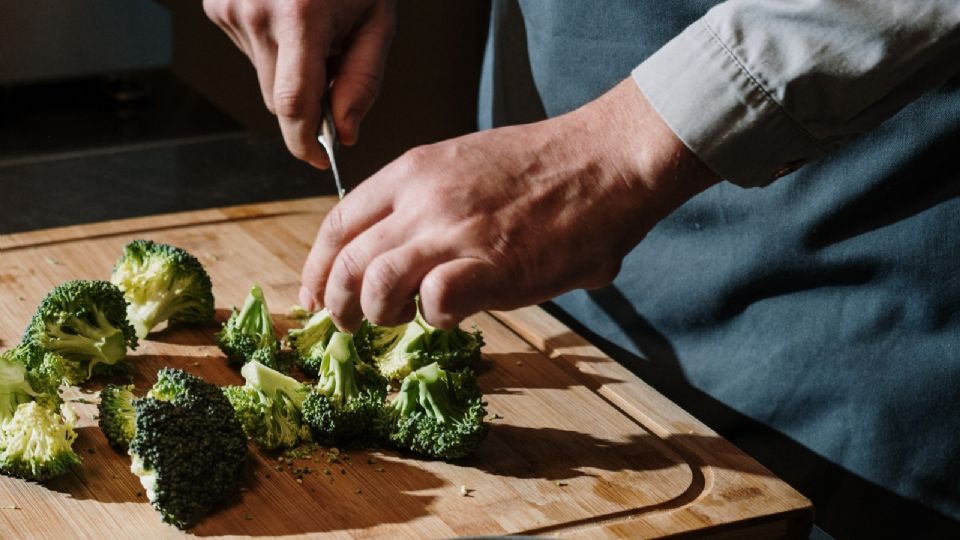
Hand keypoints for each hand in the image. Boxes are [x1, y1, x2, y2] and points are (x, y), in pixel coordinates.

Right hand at [203, 0, 395, 166]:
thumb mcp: (376, 20)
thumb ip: (362, 80)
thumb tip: (345, 133)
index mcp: (300, 15)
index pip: (293, 104)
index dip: (304, 141)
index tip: (319, 159)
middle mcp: (255, 12)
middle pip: (277, 99)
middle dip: (307, 103)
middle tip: (333, 68)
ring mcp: (228, 7)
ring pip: (262, 78)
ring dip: (289, 72)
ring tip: (311, 29)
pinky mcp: (214, 5)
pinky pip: (248, 52)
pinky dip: (271, 49)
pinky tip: (287, 16)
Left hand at [299, 79, 720, 330]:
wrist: (605, 161)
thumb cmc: (542, 168)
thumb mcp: (464, 166)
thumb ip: (426, 205)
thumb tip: (405, 257)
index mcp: (412, 172)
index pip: (338, 225)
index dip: (317, 268)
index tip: (314, 296)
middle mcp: (422, 201)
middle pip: (347, 264)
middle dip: (337, 305)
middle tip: (349, 324)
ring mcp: (454, 233)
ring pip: (376, 288)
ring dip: (380, 316)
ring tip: (400, 321)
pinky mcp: (491, 267)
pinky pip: (435, 304)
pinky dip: (436, 318)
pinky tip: (455, 313)